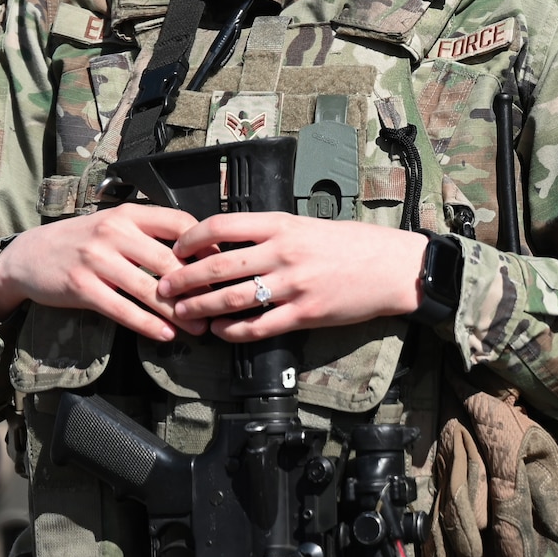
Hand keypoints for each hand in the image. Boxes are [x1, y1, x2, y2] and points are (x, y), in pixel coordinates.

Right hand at [0, 204, 204, 341]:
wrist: (27, 256)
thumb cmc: (80, 241)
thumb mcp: (113, 224)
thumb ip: (148, 233)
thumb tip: (196, 253)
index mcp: (128, 214)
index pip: (180, 223)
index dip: (206, 246)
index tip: (222, 267)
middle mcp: (114, 233)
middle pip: (169, 261)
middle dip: (197, 287)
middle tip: (217, 306)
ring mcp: (97, 260)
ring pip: (149, 289)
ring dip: (178, 312)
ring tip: (198, 329)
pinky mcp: (82, 288)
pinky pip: (123, 310)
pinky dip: (147, 324)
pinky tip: (165, 334)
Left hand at [157, 213, 429, 341]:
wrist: (394, 267)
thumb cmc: (355, 244)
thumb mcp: (310, 226)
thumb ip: (274, 235)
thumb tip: (234, 245)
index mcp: (283, 224)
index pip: (223, 225)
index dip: (192, 238)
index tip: (177, 249)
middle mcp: (284, 252)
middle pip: (218, 266)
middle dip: (183, 279)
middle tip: (163, 287)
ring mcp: (294, 285)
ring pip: (232, 298)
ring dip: (200, 308)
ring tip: (182, 313)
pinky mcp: (305, 314)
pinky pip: (258, 326)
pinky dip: (233, 331)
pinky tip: (220, 331)